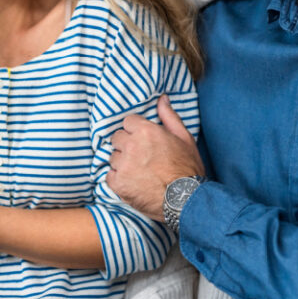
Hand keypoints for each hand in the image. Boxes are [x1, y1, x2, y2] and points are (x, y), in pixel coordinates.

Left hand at [107, 95, 204, 220]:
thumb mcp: (184, 138)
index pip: (127, 122)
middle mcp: (131, 146)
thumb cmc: (188, 168)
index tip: (144, 141)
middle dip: (126, 145)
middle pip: (117, 138)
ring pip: (113, 157)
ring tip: (139, 172)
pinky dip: (118, 179)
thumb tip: (162, 98)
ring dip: (122, 163)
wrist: (186, 200)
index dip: (136, 131)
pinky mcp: (118, 183)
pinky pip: (109, 175)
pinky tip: (133, 182)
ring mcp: (123, 165)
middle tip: (141, 157)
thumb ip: (169, 116)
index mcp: (146, 131)